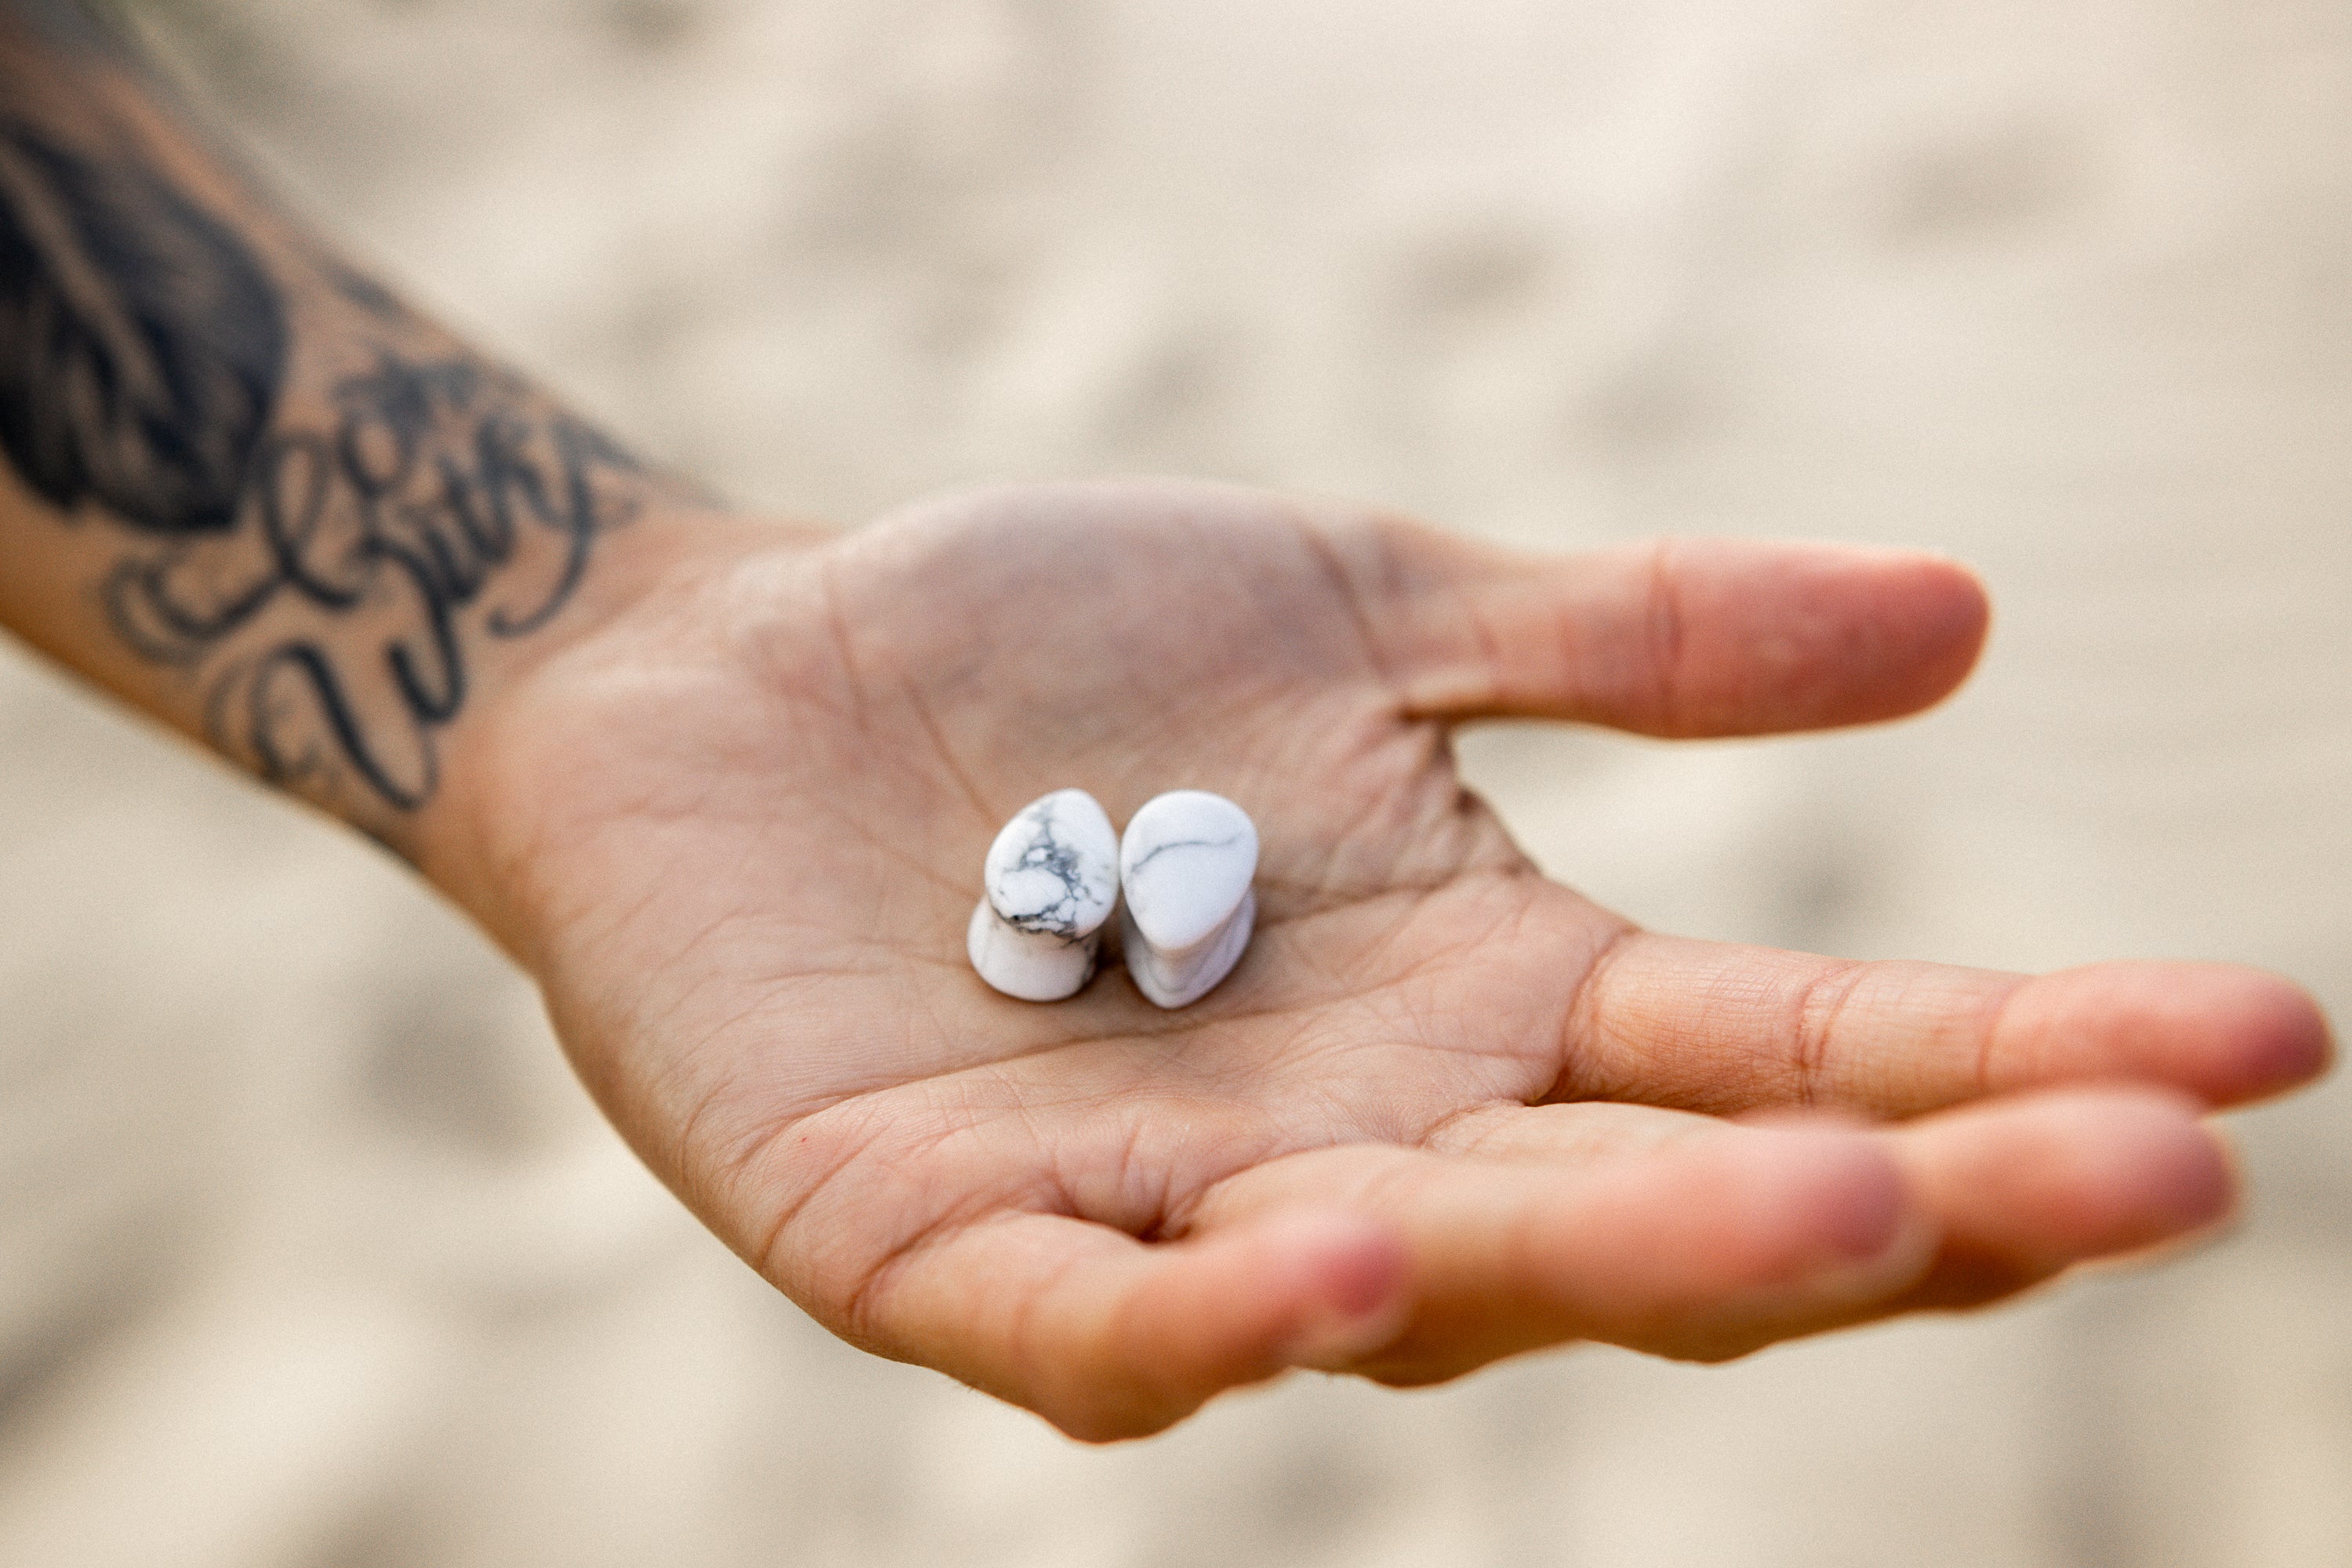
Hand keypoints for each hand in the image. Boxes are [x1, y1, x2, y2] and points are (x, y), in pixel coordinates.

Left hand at [437, 479, 2330, 1439]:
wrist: (734, 676)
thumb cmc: (1051, 652)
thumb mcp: (1369, 608)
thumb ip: (1633, 638)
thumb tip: (1966, 625)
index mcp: (1486, 1005)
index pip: (1795, 1062)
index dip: (2019, 1067)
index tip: (2254, 1041)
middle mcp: (1365, 1147)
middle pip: (1657, 1212)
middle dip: (1904, 1204)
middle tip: (2144, 1172)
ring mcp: (1155, 1220)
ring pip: (1424, 1291)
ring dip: (1616, 1260)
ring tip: (1820, 1208)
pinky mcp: (931, 1247)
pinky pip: (1095, 1326)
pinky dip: (1219, 1320)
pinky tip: (1358, 1261)